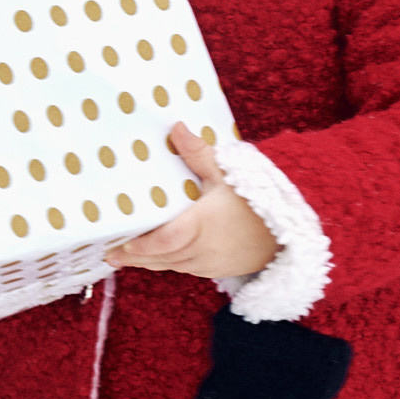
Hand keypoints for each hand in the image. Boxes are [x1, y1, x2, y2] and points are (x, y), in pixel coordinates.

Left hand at [105, 122, 279, 279]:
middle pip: (162, 257)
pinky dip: (169, 264)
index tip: (121, 245)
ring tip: (123, 258)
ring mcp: (211, 263)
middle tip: (109, 254)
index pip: (166, 241)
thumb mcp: (228, 173)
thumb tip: (176, 127)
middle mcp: (204, 248)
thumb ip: (199, 153)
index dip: (142, 247)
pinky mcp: (218, 271)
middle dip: (135, 257)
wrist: (290, 231)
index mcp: (203, 224)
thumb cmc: (257, 199)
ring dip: (149, 263)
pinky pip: (187, 269)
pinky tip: (155, 258)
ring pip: (172, 265)